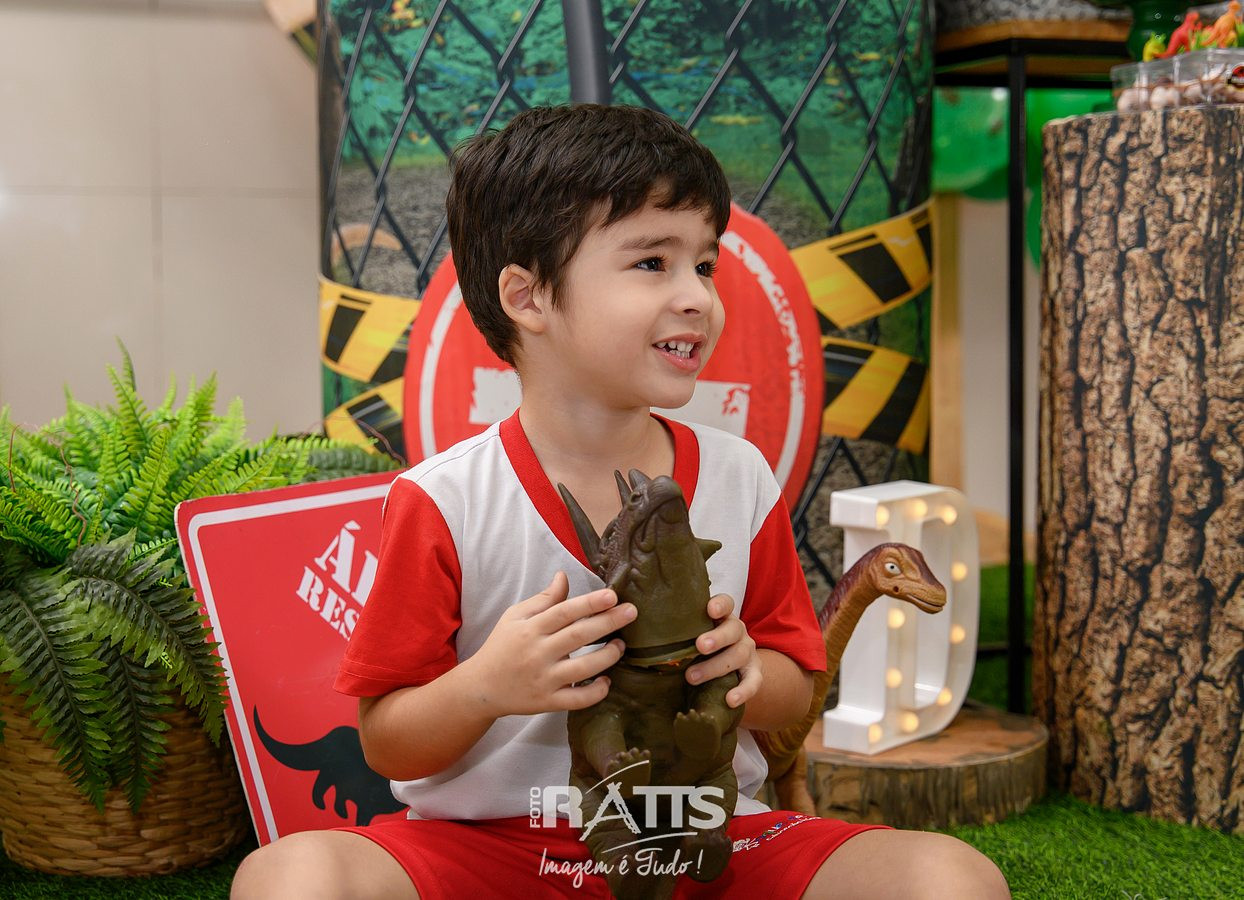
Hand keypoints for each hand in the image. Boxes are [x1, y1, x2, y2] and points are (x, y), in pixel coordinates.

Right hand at [460, 571, 634, 717]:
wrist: (481, 687)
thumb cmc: (502, 646)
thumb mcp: (516, 616)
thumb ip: (543, 599)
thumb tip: (563, 576)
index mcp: (531, 629)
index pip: (564, 612)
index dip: (589, 603)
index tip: (612, 596)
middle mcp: (538, 653)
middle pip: (578, 636)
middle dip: (608, 622)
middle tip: (632, 612)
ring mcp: (544, 680)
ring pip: (583, 669)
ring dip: (607, 656)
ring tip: (621, 645)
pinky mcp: (547, 703)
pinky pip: (577, 700)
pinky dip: (595, 692)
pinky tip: (606, 681)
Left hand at [685, 593, 760, 707]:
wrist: (727, 669)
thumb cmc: (699, 648)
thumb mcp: (690, 636)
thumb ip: (675, 632)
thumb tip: (636, 631)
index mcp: (723, 617)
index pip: (726, 603)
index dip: (720, 605)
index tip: (709, 610)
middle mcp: (738, 631)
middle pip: (733, 630)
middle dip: (717, 638)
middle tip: (699, 646)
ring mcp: (748, 652)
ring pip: (740, 655)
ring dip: (716, 667)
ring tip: (692, 677)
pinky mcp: (753, 672)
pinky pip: (754, 681)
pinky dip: (744, 691)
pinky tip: (730, 700)